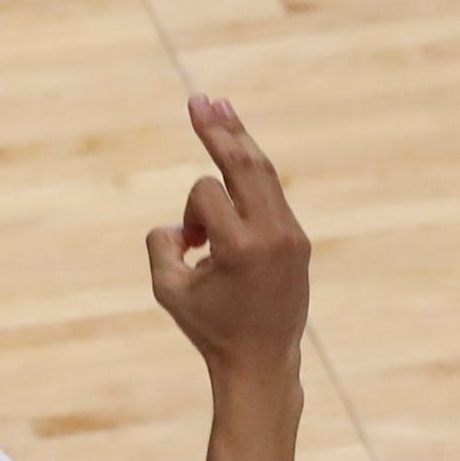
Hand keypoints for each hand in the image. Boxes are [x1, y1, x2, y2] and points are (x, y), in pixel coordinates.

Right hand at [146, 95, 311, 378]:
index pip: (204, 194)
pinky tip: (238, 148)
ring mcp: (291, 234)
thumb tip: (179, 222)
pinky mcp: (298, 239)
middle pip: (244, 163)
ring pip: (262, 172)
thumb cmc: (209, 328)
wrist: (262, 361)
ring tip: (220, 107)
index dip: (187, 215)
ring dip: (238, 140)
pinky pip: (270, 195)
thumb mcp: (168, 290)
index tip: (190, 250)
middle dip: (219, 130)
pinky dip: (248, 178)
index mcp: (241, 246)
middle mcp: (272, 234)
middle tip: (200, 99)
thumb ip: (160, 244)